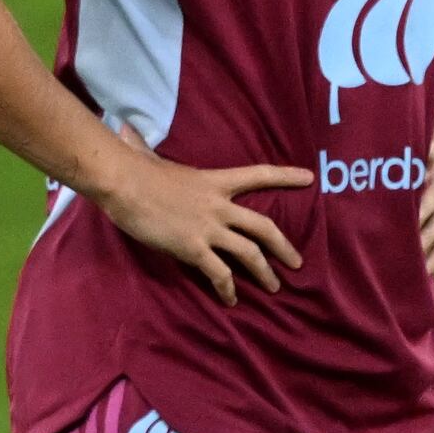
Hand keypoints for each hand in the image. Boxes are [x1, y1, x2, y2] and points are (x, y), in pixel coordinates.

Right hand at [92, 143, 309, 304]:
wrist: (124, 184)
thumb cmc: (134, 169)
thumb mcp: (151, 158)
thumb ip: (147, 149)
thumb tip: (125, 132)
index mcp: (215, 181)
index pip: (259, 175)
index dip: (286, 177)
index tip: (309, 178)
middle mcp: (219, 206)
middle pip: (263, 227)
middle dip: (284, 247)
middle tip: (297, 263)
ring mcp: (208, 228)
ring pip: (249, 254)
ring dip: (264, 273)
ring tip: (274, 287)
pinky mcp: (193, 249)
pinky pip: (219, 274)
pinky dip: (228, 289)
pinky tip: (231, 300)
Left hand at [415, 125, 433, 275]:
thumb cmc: (433, 152)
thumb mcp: (429, 146)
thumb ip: (424, 154)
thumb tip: (424, 151)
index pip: (431, 197)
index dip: (420, 211)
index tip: (404, 224)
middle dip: (420, 237)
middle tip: (400, 253)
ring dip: (427, 252)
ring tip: (410, 269)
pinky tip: (422, 273)